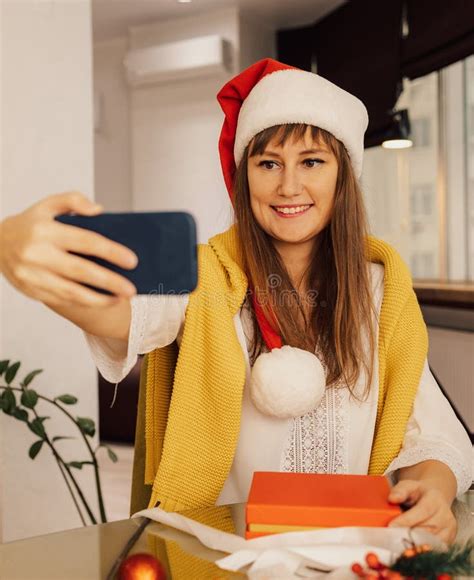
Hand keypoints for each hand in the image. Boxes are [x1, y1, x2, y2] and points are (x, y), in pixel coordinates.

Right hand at [0, 191, 137, 307]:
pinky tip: (100, 301)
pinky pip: (61, 299)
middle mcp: (37, 254)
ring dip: (98, 298)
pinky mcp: (31, 290)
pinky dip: (83, 302)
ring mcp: (32, 275)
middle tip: (131, 289)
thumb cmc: (30, 223)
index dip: (111, 252)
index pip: (85, 241)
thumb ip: (73, 200)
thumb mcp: (47, 204)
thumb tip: (99, 210)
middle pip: (81, 271)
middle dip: (109, 281)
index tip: (132, 261)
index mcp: (46, 231)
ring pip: (71, 292)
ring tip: (119, 299)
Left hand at [388, 479, 456, 543]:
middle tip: (391, 537)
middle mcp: (445, 516)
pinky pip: (433, 549)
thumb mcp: (408, 486)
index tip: (391, 526)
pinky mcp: (448, 541)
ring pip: (429, 542)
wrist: (435, 500)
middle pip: (425, 529)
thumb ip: (400, 490)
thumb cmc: (419, 494)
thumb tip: (392, 498)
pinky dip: (420, 550)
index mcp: (435, 500)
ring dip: (413, 544)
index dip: (407, 520)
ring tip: (398, 543)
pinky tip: (409, 548)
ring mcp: (449, 530)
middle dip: (407, 534)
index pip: (422, 511)